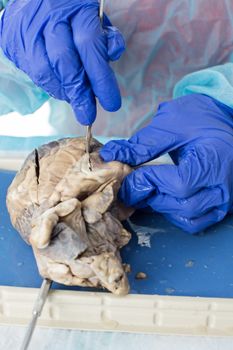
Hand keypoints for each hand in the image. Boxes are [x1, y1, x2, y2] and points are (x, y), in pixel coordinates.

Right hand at [0, 0, 124, 124]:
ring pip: (45, 70)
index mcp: (77, 8)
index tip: (111, 103)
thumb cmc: (71, 14)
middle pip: (65, 61)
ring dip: (63, 92)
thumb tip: (112, 56)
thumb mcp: (94, 19)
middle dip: (79, 92)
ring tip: (76, 101)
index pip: (90, 46)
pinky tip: (61, 89)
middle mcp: (50, 17)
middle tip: (88, 114)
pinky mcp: (14, 42)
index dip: (101, 78)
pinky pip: (33, 72)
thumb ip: (105, 39)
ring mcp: (29, 30)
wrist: (35, 1)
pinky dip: (50, 86)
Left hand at [100, 94, 232, 232]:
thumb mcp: (171, 123)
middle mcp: (225, 185)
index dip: (149, 182)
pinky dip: (176, 215)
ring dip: (161, 207)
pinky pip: (196, 222)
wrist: (224, 122)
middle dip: (151, 196)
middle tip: (131, 186)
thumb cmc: (201, 118)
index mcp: (215, 160)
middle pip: (183, 205)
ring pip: (188, 217)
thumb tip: (110, 155)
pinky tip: (164, 199)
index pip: (179, 183)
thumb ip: (143, 144)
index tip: (128, 176)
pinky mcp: (221, 205)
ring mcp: (225, 198)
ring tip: (146, 190)